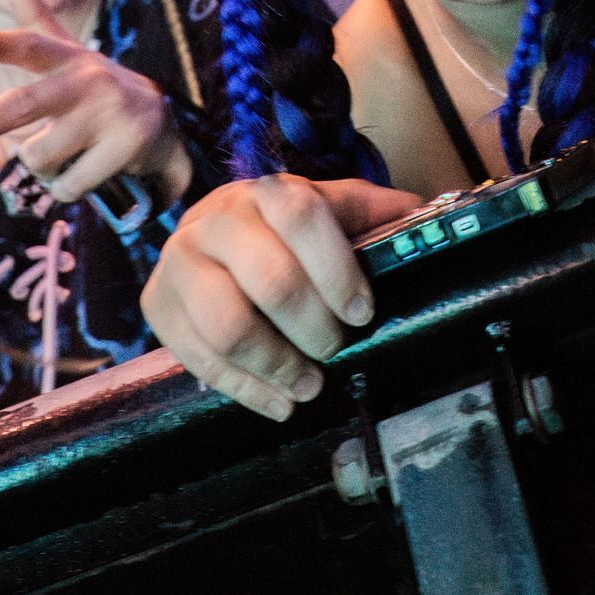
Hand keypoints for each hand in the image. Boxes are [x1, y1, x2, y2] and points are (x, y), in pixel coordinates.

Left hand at [0, 0, 188, 207]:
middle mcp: (86, 80)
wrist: (161, 120)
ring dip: (41, 165)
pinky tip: (90, 168)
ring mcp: (108, 113)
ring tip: (69, 149)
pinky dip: (66, 187)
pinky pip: (67, 186)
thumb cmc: (93, 87)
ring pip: (38, 158)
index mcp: (66, 56)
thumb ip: (35, 15)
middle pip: (21, 107)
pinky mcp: (125, 147)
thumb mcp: (67, 51)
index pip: (28, 44)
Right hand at [140, 175, 423, 420]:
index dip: (336, 269)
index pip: (301, 216)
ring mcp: (180, 262)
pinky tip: (278, 402)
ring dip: (278, 366)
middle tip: (337, 349)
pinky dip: (245, 390)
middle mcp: (217, 219)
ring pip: (229, 326)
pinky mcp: (157, 305)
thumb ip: (378, 214)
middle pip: (270, 282)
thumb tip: (437, 218)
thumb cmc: (284, 231)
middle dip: (313, 328)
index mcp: (267, 192)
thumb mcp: (332, 211)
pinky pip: (198, 359)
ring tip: (309, 385)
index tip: (363, 311)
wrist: (209, 233)